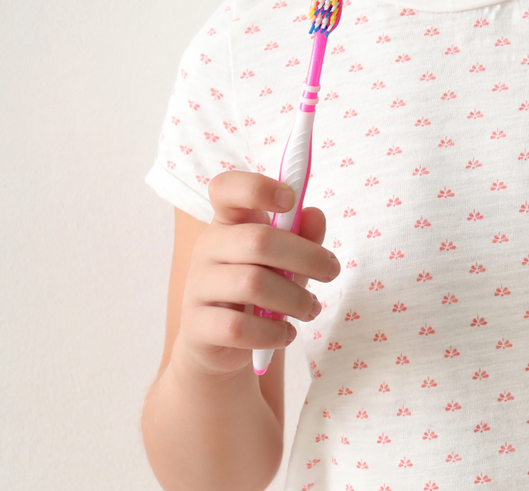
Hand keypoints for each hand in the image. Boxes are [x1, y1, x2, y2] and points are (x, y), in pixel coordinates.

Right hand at [172, 171, 340, 376]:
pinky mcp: (197, 327)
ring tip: (311, 308)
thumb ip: (302, 237)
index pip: (226, 189)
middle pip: (257, 240)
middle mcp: (207, 249)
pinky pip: (239, 327)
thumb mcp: (285, 260)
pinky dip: (273, 332)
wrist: (221, 342)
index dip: (257, 187)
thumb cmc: (259, 290)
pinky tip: (286, 333)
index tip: (290, 200)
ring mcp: (197, 287)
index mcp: (227, 223)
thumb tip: (314, 215)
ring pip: (252, 284)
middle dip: (306, 257)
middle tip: (331, 272)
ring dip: (295, 299)